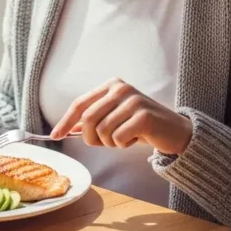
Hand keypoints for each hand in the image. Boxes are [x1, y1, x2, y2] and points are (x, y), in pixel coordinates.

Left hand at [50, 78, 192, 154]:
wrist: (176, 131)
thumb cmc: (141, 125)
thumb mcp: (115, 118)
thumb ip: (93, 120)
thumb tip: (68, 129)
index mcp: (111, 85)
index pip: (80, 103)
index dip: (66, 121)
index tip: (55, 135)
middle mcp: (121, 88)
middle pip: (88, 119)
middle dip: (91, 138)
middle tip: (105, 143)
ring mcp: (133, 100)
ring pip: (102, 131)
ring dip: (110, 143)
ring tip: (125, 137)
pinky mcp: (144, 116)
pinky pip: (119, 138)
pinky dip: (124, 145)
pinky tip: (136, 139)